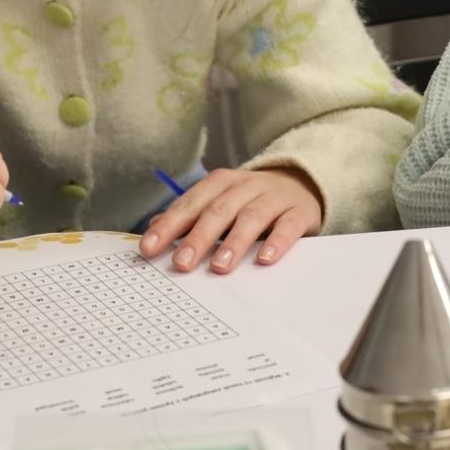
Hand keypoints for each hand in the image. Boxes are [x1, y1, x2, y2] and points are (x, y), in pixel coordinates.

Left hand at [137, 167, 322, 274]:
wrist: (301, 183)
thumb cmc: (250, 200)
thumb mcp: (220, 202)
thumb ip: (190, 215)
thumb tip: (153, 228)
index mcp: (221, 183)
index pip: (190, 204)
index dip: (168, 226)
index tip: (149, 249)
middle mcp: (246, 186)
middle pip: (218, 210)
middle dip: (198, 237)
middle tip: (182, 264)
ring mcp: (274, 197)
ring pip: (251, 217)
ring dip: (234, 242)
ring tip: (219, 267)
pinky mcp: (299, 211)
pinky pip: (287, 226)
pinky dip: (277, 242)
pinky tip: (264, 259)